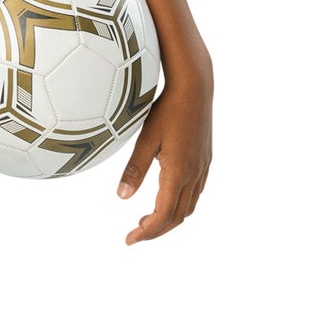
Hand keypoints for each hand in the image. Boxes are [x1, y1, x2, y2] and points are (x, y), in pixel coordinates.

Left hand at [115, 73, 211, 245]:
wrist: (195, 87)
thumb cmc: (167, 109)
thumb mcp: (145, 139)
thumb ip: (134, 169)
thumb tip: (122, 197)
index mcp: (178, 172)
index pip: (163, 214)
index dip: (146, 232)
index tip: (129, 240)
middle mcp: (194, 174)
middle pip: (177, 216)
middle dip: (156, 230)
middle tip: (134, 235)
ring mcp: (203, 168)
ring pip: (189, 206)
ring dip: (169, 219)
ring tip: (147, 220)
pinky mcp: (206, 160)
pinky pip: (196, 193)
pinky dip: (180, 205)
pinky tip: (166, 198)